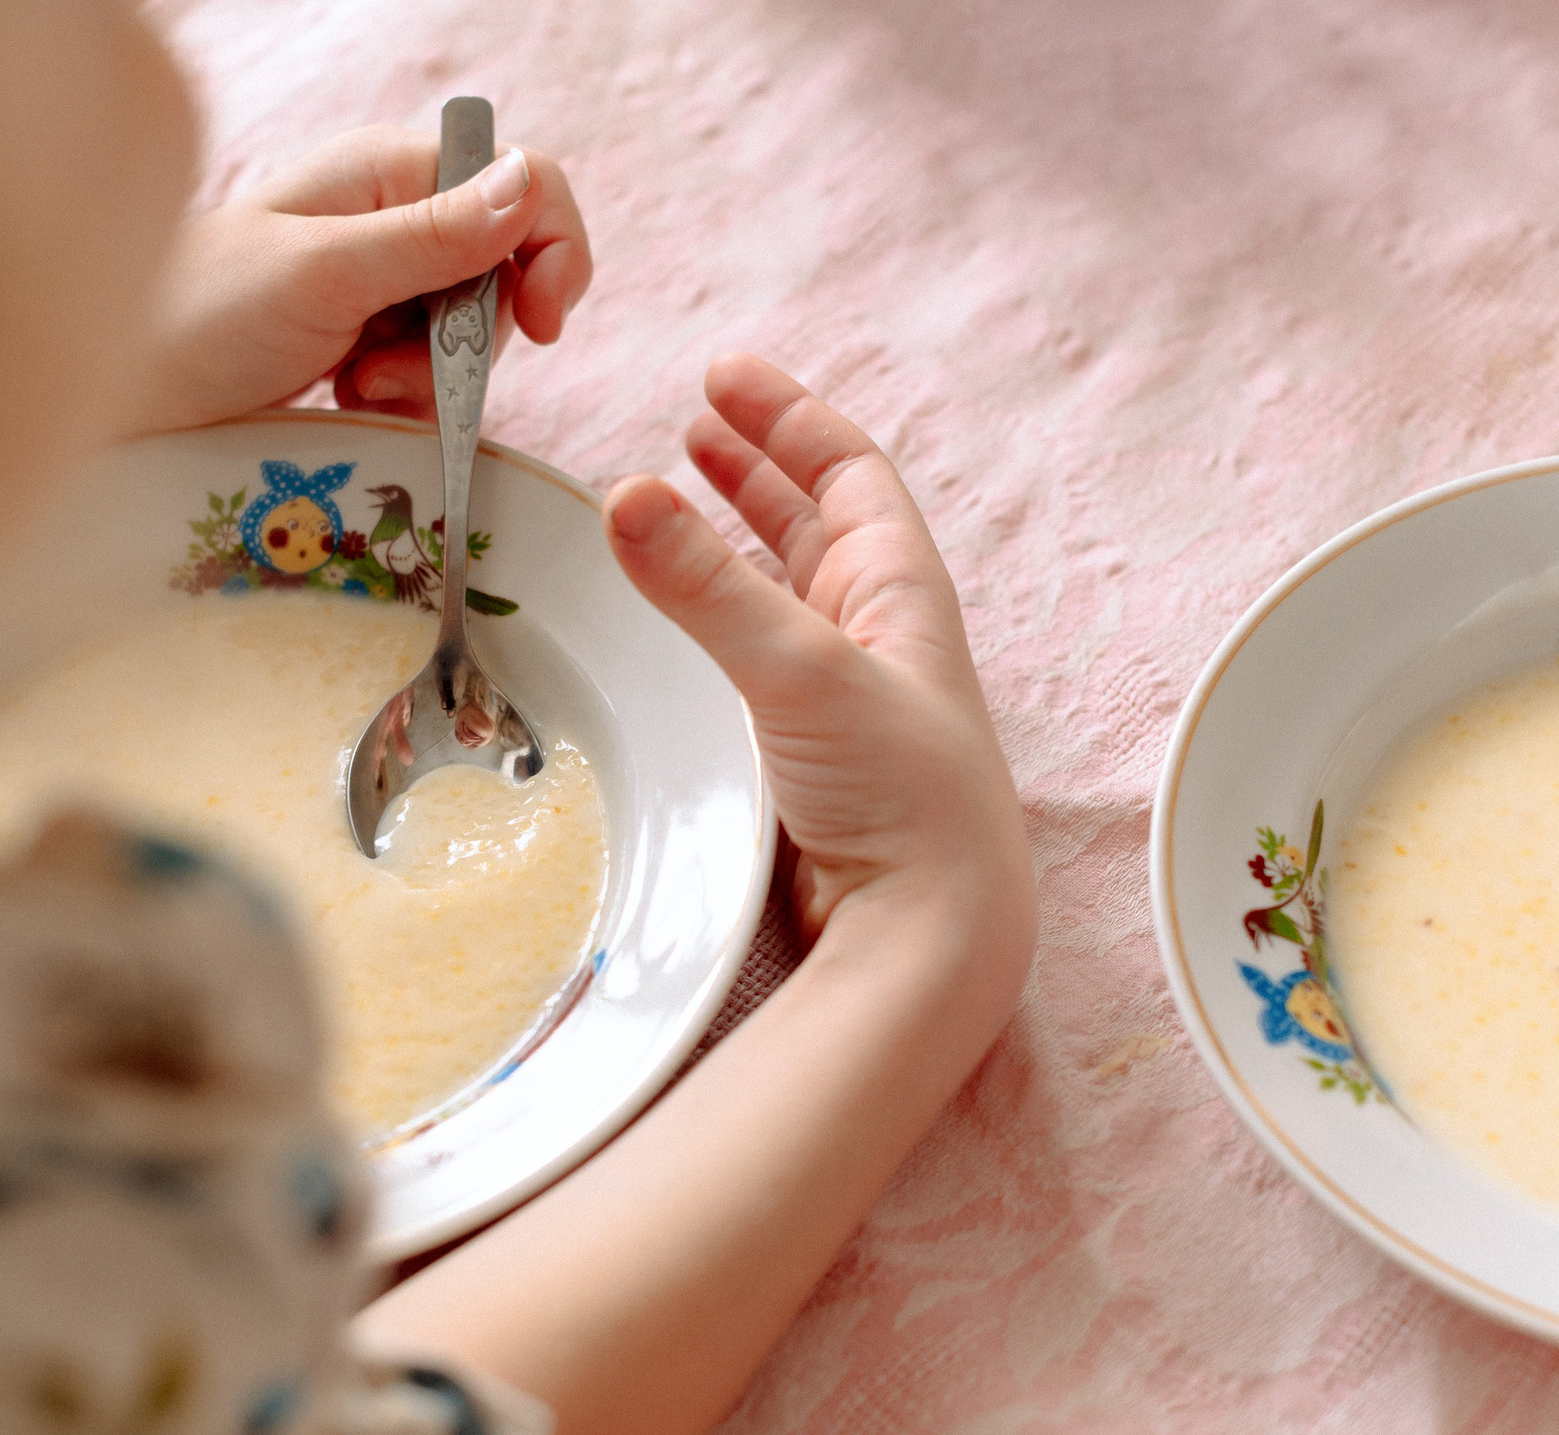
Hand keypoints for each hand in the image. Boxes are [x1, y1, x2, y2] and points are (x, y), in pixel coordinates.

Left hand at [139, 126, 591, 431]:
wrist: (122, 394)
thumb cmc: (197, 316)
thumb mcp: (325, 274)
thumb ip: (431, 237)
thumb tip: (529, 186)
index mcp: (389, 171)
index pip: (525, 183)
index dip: (552, 250)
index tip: (537, 324)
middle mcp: (394, 217)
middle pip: (508, 273)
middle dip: (472, 337)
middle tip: (393, 367)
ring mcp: (382, 280)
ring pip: (474, 335)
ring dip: (430, 376)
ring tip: (358, 386)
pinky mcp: (368, 339)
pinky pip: (435, 375)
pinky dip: (406, 400)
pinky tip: (350, 401)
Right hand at [602, 356, 1034, 996]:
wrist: (932, 935)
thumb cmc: (902, 797)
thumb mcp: (800, 669)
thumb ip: (708, 588)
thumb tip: (625, 494)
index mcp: (901, 592)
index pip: (849, 472)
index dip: (787, 417)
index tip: (722, 375)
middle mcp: (878, 636)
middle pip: (816, 524)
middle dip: (756, 470)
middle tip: (692, 426)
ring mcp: (843, 699)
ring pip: (783, 593)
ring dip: (733, 543)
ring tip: (676, 502)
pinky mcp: (807, 761)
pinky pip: (756, 663)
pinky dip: (717, 625)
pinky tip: (683, 624)